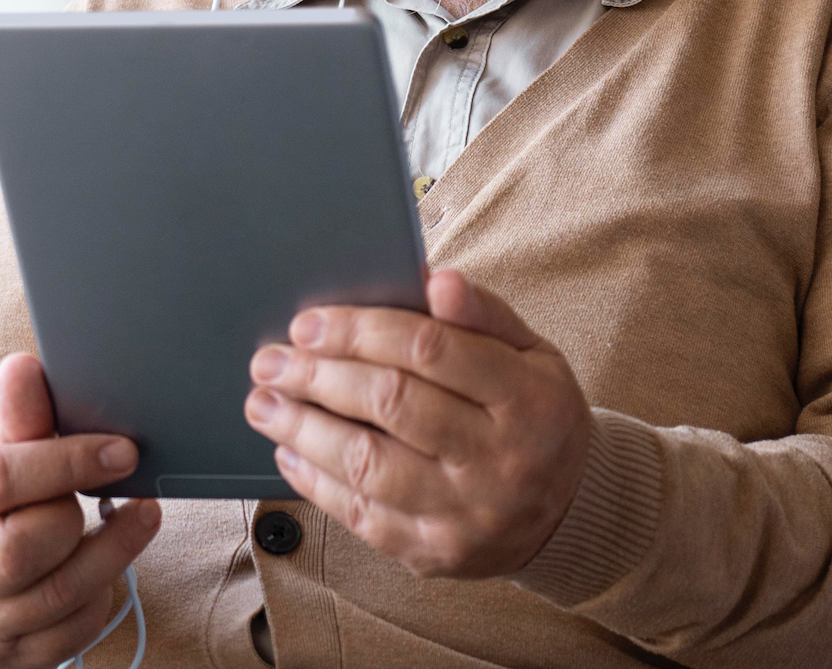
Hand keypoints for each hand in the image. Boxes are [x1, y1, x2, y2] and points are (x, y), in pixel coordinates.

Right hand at [0, 353, 160, 667]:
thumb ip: (16, 414)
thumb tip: (24, 367)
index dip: (67, 461)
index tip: (120, 449)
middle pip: (21, 549)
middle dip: (73, 514)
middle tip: (102, 488)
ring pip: (59, 595)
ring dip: (114, 550)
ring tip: (140, 513)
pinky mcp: (15, 656)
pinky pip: (77, 628)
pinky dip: (104, 589)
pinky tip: (108, 556)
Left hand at [244, 270, 589, 578]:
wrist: (568, 512)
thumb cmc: (535, 414)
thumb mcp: (532, 352)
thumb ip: (482, 313)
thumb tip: (433, 279)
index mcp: (527, 398)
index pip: (432, 350)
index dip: (361, 331)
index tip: (308, 322)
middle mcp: (499, 460)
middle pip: (391, 404)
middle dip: (318, 376)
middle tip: (270, 359)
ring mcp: (466, 514)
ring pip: (367, 465)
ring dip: (302, 429)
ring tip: (263, 402)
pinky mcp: (435, 553)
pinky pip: (361, 516)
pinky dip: (315, 480)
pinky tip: (289, 449)